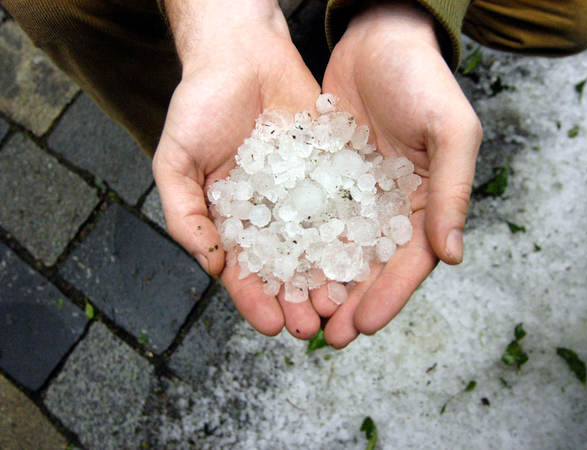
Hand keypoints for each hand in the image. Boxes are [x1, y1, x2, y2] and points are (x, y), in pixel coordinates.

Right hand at [153, 0, 321, 338]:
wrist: (243, 54)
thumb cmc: (201, 104)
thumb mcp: (177, 160)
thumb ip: (185, 214)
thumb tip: (209, 264)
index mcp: (231, 219)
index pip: (243, 270)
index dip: (255, 300)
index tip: (271, 326)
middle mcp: (269, 213)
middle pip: (285, 266)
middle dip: (298, 298)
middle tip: (315, 327)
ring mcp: (300, 194)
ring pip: (317, 244)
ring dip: (327, 277)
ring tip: (342, 304)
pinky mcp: (327, 170)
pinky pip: (340, 205)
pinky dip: (350, 231)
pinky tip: (362, 256)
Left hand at [320, 1, 481, 346]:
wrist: (380, 38)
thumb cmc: (423, 80)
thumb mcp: (449, 131)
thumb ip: (452, 192)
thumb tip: (452, 256)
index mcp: (427, 202)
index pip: (411, 262)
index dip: (388, 297)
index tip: (363, 326)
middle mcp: (393, 205)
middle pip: (373, 266)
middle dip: (351, 303)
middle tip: (326, 335)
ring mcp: (360, 194)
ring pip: (342, 249)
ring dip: (324, 283)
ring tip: (301, 313)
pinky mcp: (329, 176)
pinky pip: (315, 217)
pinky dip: (302, 244)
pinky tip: (282, 266)